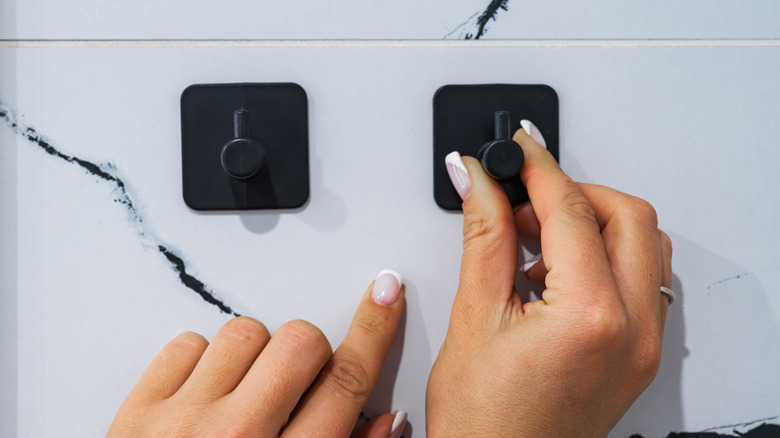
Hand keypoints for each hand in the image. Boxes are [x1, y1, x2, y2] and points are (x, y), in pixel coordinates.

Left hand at [108, 271, 407, 437]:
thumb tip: (387, 420)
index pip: (346, 382)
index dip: (374, 330)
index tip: (385, 296)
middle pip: (300, 344)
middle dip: (311, 352)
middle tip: (299, 380)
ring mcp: (180, 423)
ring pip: (245, 333)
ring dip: (257, 355)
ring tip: (246, 392)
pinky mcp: (137, 412)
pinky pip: (187, 344)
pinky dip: (203, 361)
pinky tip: (207, 394)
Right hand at [427, 122, 671, 436]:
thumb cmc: (483, 422)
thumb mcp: (473, 316)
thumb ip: (484, 235)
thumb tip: (478, 181)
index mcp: (592, 318)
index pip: (572, 211)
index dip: (538, 168)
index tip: (517, 149)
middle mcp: (634, 331)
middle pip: (629, 217)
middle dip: (574, 191)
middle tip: (522, 191)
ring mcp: (645, 345)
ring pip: (644, 246)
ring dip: (594, 223)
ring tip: (535, 232)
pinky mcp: (640, 354)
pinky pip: (641, 281)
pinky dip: (604, 257)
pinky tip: (556, 267)